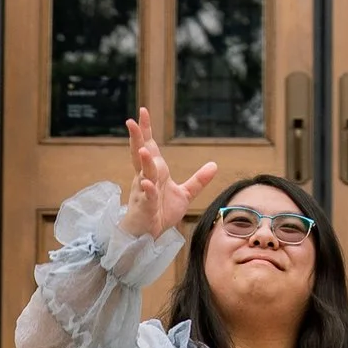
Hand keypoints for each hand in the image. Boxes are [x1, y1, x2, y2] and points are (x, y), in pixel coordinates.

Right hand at [123, 107, 217, 245]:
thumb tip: (214, 164)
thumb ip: (198, 180)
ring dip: (144, 162)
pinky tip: (147, 183)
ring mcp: (143, 192)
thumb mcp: (184, 195)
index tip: (143, 111)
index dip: (146, 130)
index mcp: (154, 172)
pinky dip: (147, 190)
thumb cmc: (160, 212)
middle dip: (137, 138)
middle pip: (140, 154)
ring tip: (143, 149)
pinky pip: (147, 197)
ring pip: (143, 173)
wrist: (149, 235)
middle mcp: (146, 177)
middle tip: (132, 120)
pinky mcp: (145, 207)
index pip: (149, 146)